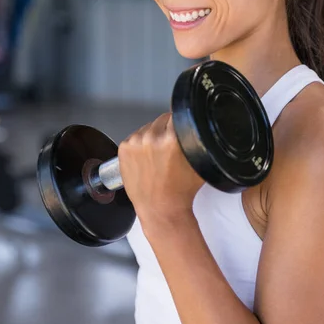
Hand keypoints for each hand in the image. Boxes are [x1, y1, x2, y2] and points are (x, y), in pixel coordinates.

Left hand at [118, 113, 204, 231]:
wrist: (160, 209)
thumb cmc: (181, 190)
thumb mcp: (199, 162)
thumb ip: (198, 141)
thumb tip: (196, 125)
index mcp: (172, 138)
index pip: (176, 114)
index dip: (180, 122)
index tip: (181, 130)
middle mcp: (152, 137)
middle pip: (162, 119)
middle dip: (167, 130)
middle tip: (171, 147)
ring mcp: (135, 142)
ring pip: (148, 127)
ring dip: (153, 136)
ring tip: (158, 155)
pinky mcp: (124, 148)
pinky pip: (135, 136)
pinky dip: (140, 144)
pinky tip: (146, 158)